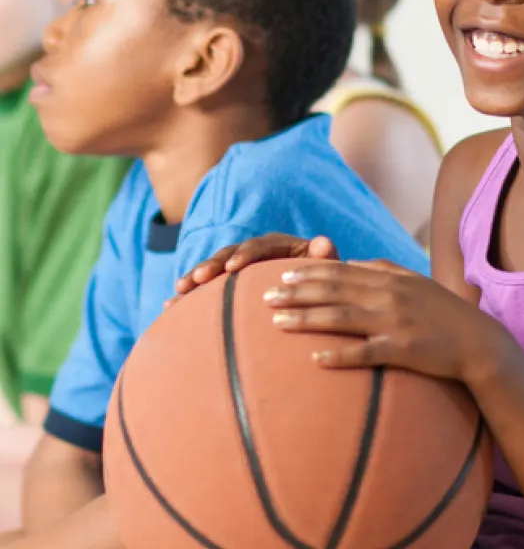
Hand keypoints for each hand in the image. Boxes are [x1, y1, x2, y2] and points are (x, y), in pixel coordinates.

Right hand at [171, 235, 337, 302]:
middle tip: (196, 279)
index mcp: (279, 246)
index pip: (260, 245)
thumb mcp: (329, 270)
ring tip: (179, 290)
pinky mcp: (228, 287)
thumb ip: (325, 257)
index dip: (244, 255)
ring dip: (195, 279)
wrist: (317, 297)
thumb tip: (323, 242)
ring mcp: (239, 270)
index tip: (233, 269)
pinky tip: (168, 306)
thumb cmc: (326, 283)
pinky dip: (188, 297)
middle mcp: (256, 254)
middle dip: (212, 265)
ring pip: (214, 271)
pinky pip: (205, 290)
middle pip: (230, 255)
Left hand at [264, 260, 503, 384]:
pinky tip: (315, 360)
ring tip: (276, 322)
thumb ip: (381, 270)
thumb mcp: (413, 282)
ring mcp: (394, 323)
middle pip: (332, 291)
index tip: (279, 275)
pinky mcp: (403, 350)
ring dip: (306, 319)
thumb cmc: (442, 312)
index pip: (339, 272)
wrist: (477, 341)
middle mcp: (388, 297)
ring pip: (340, 318)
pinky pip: (365, 353)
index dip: (307, 273)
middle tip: (264, 295)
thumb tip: (349, 263)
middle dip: (295, 292)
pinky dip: (339, 355)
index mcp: (388, 279)